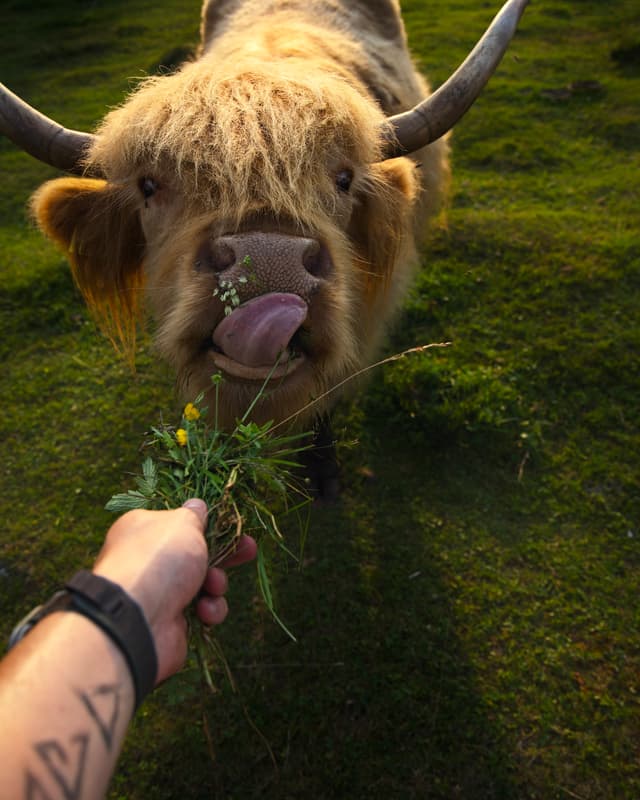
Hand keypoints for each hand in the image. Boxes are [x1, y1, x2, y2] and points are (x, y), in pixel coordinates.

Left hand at [92, 499, 256, 682]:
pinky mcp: (171, 621)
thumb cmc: (160, 559)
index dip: (208, 525)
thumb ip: (194, 515)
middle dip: (225, 554)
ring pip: (203, 583)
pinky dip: (209, 609)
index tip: (232, 527)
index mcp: (143, 529)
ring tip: (213, 585)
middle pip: (196, 553)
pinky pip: (202, 610)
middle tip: (249, 550)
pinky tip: (204, 610)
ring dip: (216, 583)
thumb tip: (197, 506)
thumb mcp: (183, 524)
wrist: (137, 618)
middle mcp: (149, 560)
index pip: (179, 524)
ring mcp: (159, 592)